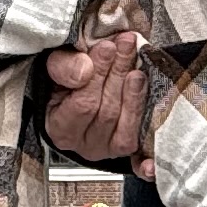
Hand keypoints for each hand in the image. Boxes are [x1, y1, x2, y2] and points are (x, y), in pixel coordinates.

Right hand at [42, 15, 149, 173]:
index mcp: (59, 127)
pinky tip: (151, 161)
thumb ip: (64, 67)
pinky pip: (138, 149)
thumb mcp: (56, 68)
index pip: (82, 103)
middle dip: (118, 74)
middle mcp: (82, 144)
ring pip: (124, 125)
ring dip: (134, 94)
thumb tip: (84, 70)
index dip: (97, 74)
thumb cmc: (65, 82)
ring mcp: (106, 150)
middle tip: (126, 45)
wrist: (75, 94)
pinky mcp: (125, 151)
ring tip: (138, 69)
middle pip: (106, 111)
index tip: (107, 47)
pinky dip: (146, 148)